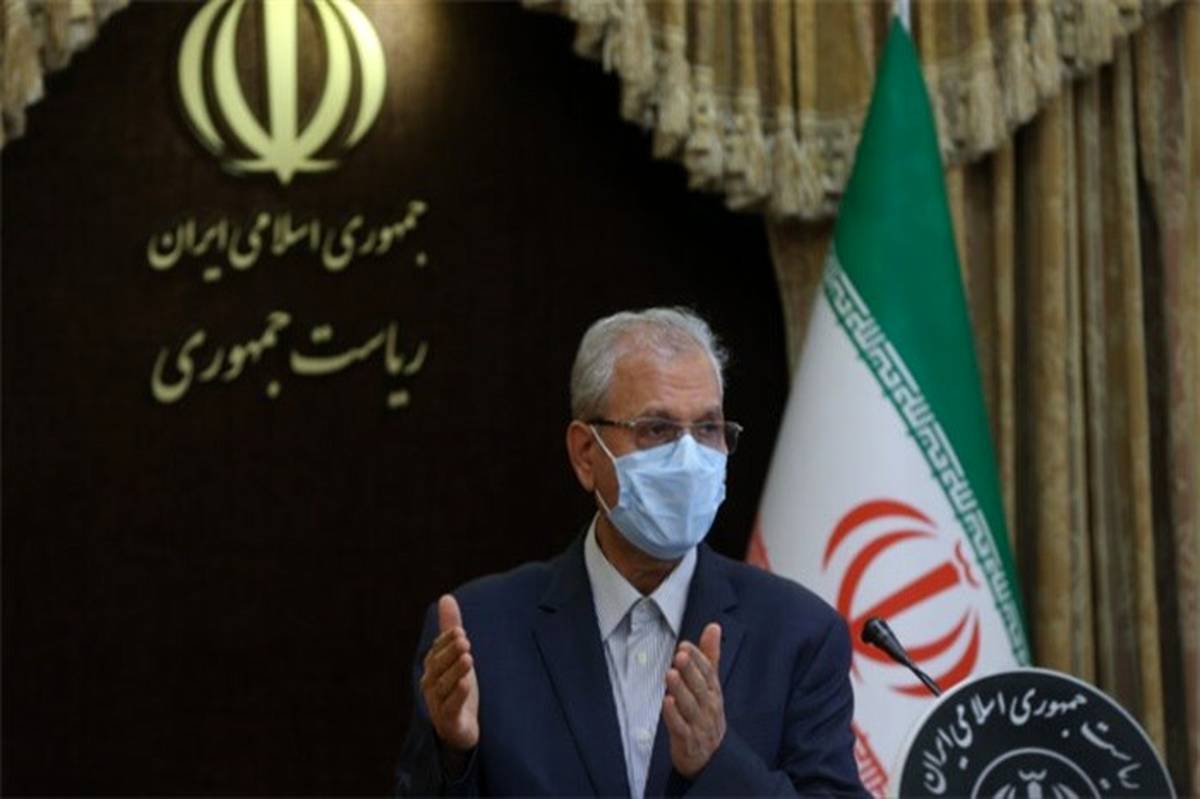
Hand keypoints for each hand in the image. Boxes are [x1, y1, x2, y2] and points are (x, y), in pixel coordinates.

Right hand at [420, 595, 478, 753]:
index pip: (436, 652)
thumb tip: (446, 597)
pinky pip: (452, 706)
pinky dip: (458, 694)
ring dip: (456, 671)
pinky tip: (467, 683)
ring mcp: (438, 704)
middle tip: (464, 639)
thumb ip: (451, 628)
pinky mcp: (450, 720)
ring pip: (444, 686)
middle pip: (438, 667)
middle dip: (450, 653)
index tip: (459, 631)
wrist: (461, 729)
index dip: (446, 642)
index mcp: (432, 670)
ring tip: (469, 658)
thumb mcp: (457, 656)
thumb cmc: (456, 688)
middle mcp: (431, 686)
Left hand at [663, 622, 724, 778]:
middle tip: (680, 655)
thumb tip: (714, 626)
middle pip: (701, 687)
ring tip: (670, 674)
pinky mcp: (688, 740)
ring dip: (680, 689)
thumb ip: (710, 656)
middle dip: (690, 671)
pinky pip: (681, 728)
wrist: (711, 757)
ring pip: (690, 705)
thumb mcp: (711, 685)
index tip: (685, 645)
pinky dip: (674, 716)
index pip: (708, 672)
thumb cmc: (707, 714)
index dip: (698, 658)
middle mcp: (709, 707)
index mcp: (714, 692)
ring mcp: (699, 724)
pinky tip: (667, 703)